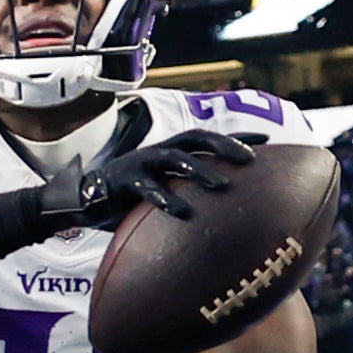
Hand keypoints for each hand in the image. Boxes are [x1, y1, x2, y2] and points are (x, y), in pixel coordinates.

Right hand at [34, 126, 255, 234]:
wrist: (84, 202)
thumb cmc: (130, 199)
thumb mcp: (164, 191)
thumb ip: (188, 193)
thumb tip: (225, 215)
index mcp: (172, 151)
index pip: (210, 139)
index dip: (238, 138)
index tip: (268, 141)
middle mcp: (159, 151)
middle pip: (197, 138)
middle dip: (224, 146)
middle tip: (249, 160)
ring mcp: (140, 163)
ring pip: (174, 157)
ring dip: (200, 169)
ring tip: (222, 185)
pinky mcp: (122, 180)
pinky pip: (146, 188)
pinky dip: (166, 199)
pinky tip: (183, 212)